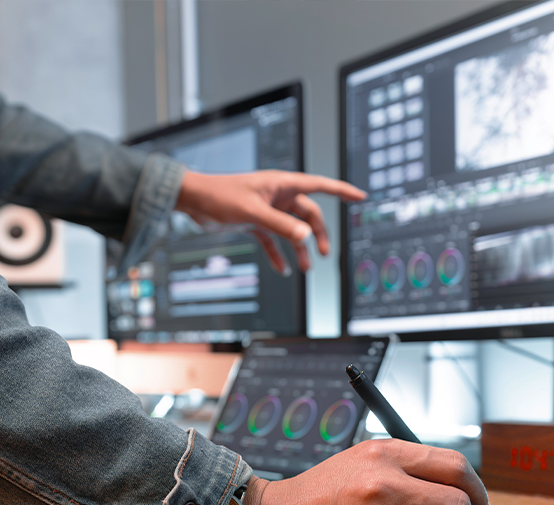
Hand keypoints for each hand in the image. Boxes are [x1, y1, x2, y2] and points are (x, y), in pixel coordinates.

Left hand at [176, 170, 364, 271]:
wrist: (192, 200)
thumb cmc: (220, 197)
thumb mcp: (253, 213)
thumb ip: (280, 226)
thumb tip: (306, 238)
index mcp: (282, 184)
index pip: (320, 186)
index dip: (342, 191)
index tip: (361, 197)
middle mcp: (278, 196)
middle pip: (308, 215)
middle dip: (318, 235)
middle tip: (324, 255)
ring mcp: (267, 209)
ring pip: (292, 230)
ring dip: (300, 248)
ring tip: (305, 268)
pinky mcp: (255, 222)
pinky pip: (273, 240)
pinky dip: (278, 254)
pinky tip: (282, 269)